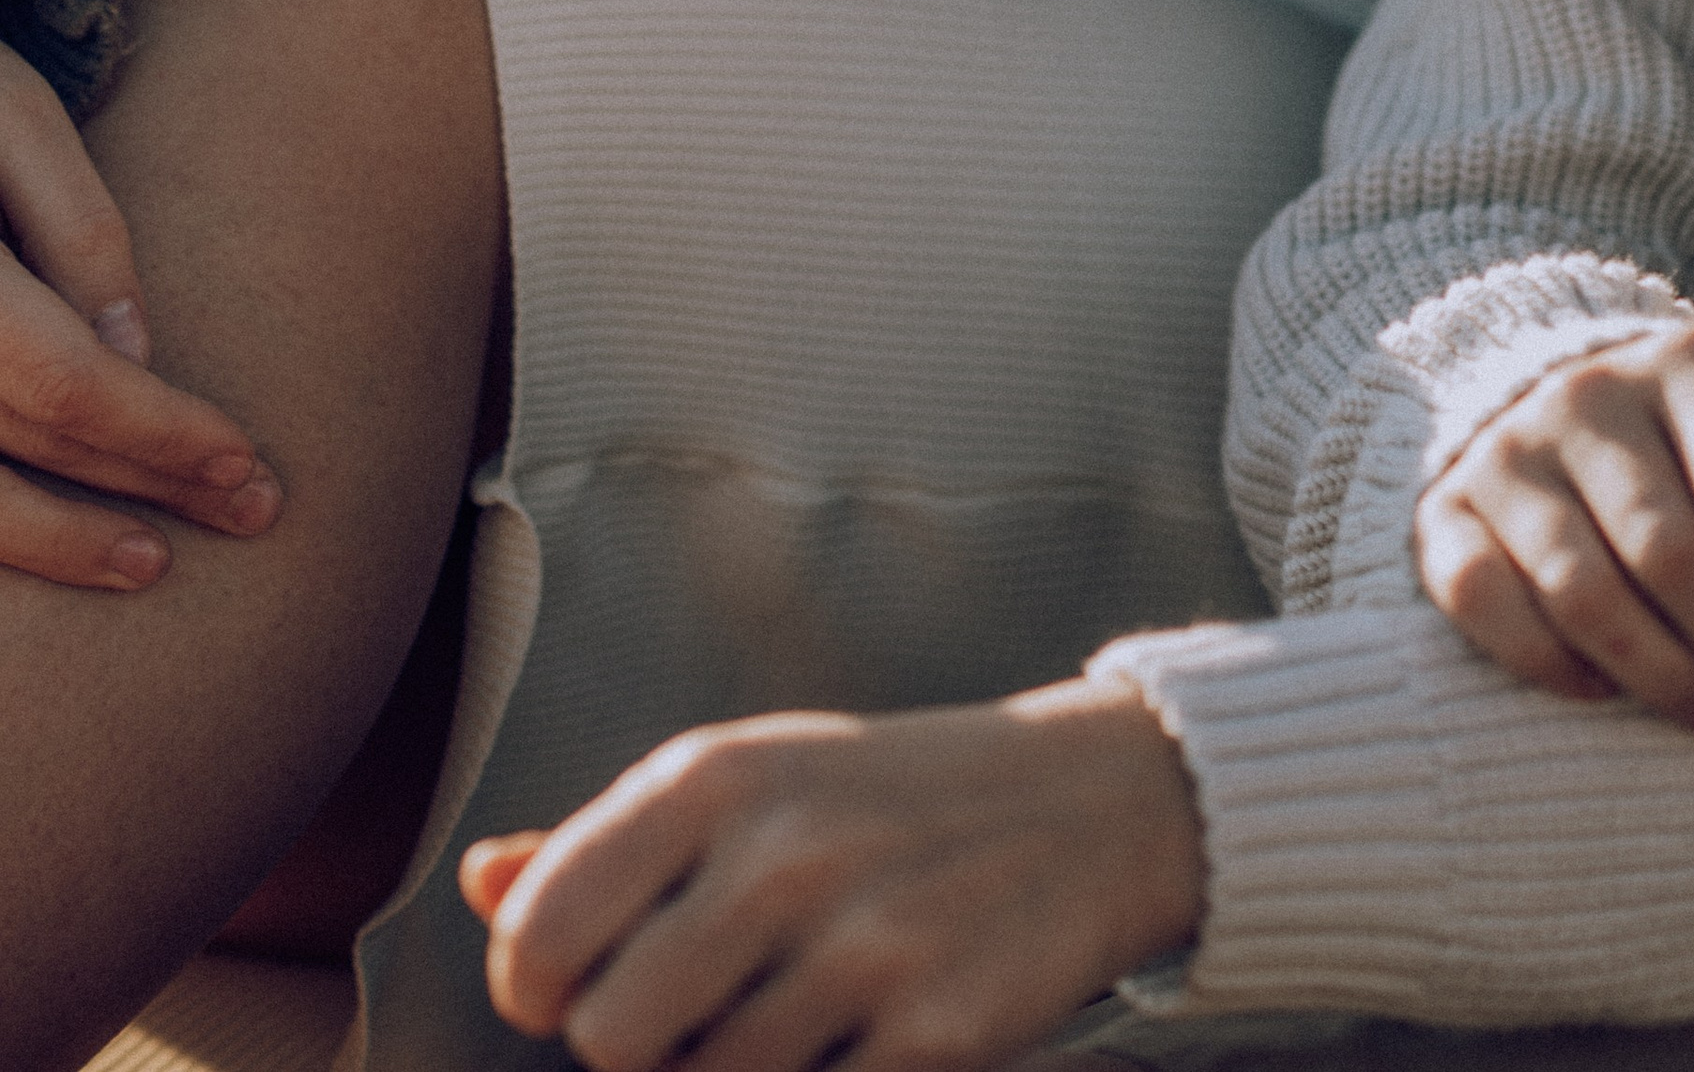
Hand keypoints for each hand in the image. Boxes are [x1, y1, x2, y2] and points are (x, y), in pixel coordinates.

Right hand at [0, 41, 281, 585]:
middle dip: (139, 485)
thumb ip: (78, 233)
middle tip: (248, 511)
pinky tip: (45, 538)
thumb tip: (135, 358)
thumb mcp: (16, 121)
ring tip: (147, 562)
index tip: (243, 459)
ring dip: (58, 540)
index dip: (158, 430)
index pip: (66, 383)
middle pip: (25, 441)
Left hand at [461, 679, 1206, 1071]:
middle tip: (707, 997)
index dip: (538, 985)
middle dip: (644, 1040)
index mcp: (714, 777)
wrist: (1087, 802)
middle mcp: (779, 854)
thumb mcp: (746, 785)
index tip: (577, 981)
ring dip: (738, 1068)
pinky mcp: (932, 1038)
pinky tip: (864, 1030)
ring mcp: (861, 948)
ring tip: (801, 999)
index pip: (540, 932)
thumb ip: (604, 846)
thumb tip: (479, 884)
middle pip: (610, 1037)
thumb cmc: (880, 798)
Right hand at [1414, 316, 1693, 737]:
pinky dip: (1557, 669)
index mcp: (1689, 363)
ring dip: (1670, 681)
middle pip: (1672, 553)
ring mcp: (1507, 451)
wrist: (1548, 381)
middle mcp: (1589, 393)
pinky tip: (1613, 693)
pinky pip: (1490, 609)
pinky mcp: (1444, 509)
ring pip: (1587, 597)